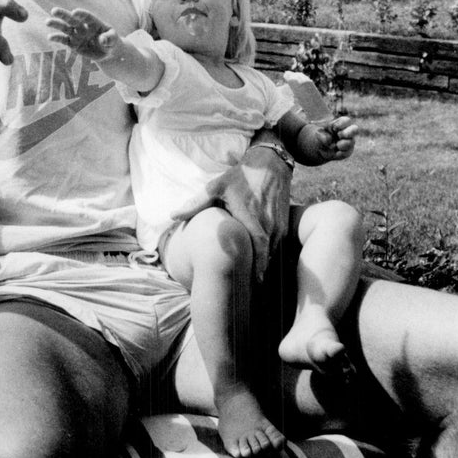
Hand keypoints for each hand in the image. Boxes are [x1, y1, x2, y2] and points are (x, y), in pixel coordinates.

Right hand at [47, 8, 118, 60]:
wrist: (108, 53)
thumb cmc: (112, 42)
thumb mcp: (114, 40)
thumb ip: (109, 38)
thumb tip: (102, 40)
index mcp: (94, 22)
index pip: (87, 17)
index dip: (81, 14)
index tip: (75, 12)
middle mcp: (84, 27)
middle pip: (73, 20)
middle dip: (64, 15)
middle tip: (54, 10)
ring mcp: (77, 35)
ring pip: (66, 28)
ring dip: (57, 25)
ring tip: (47, 22)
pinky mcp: (73, 44)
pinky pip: (64, 40)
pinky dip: (57, 38)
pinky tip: (50, 37)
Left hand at [171, 145, 292, 282]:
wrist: (270, 164)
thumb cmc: (241, 176)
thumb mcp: (216, 186)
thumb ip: (196, 203)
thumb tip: (173, 215)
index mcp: (251, 218)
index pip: (257, 249)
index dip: (255, 269)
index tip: (250, 286)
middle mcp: (268, 224)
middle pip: (266, 257)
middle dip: (259, 275)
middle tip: (250, 293)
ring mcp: (278, 225)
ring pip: (274, 253)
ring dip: (265, 267)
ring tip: (255, 286)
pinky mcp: (284, 224)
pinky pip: (278, 246)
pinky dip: (271, 257)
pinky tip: (262, 267)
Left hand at [313, 116, 357, 161]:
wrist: (321, 148)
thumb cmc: (322, 136)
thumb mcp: (319, 134)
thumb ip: (322, 135)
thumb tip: (329, 140)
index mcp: (341, 124)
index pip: (347, 120)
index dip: (341, 124)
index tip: (334, 128)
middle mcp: (348, 132)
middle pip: (355, 129)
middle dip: (348, 133)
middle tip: (339, 135)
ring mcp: (349, 141)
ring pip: (352, 142)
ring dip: (342, 144)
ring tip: (336, 145)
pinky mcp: (348, 151)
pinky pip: (348, 152)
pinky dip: (341, 153)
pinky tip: (336, 153)